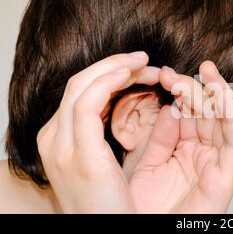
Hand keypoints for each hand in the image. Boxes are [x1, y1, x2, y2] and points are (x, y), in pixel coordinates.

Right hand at [37, 52, 159, 212]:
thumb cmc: (110, 205)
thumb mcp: (104, 165)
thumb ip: (106, 135)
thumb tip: (127, 107)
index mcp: (60, 139)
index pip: (81, 93)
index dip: (110, 75)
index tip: (139, 70)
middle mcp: (54, 138)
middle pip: (80, 84)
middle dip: (115, 66)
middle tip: (146, 61)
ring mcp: (61, 145)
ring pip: (82, 86)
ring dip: (116, 68)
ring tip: (145, 64)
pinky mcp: (79, 152)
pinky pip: (88, 103)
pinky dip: (108, 81)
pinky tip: (130, 73)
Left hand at [129, 61, 232, 212]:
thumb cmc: (142, 209)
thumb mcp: (148, 163)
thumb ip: (160, 136)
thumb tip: (170, 107)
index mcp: (184, 152)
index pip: (188, 115)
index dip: (178, 92)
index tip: (161, 74)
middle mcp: (202, 155)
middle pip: (205, 114)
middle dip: (191, 89)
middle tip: (172, 74)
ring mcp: (215, 163)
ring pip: (222, 120)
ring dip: (213, 93)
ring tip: (202, 72)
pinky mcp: (226, 175)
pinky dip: (230, 114)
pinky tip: (218, 92)